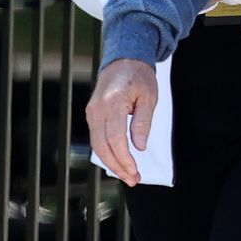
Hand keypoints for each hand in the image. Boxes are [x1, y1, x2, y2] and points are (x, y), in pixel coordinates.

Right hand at [86, 59, 158, 185]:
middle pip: (103, 146)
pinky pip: (97, 138)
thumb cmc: (139, 77)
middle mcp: (97, 109)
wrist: (124, 60)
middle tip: (133, 180)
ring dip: (111, 163)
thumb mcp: (149, 97)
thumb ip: (142, 123)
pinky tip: (118, 162)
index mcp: (113, 103)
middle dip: (118, 166)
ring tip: (128, 175)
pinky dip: (106, 152)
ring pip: (97, 145)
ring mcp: (92, 112)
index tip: (136, 172)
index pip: (116, 139)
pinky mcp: (92, 114)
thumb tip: (139, 147)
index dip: (124, 159)